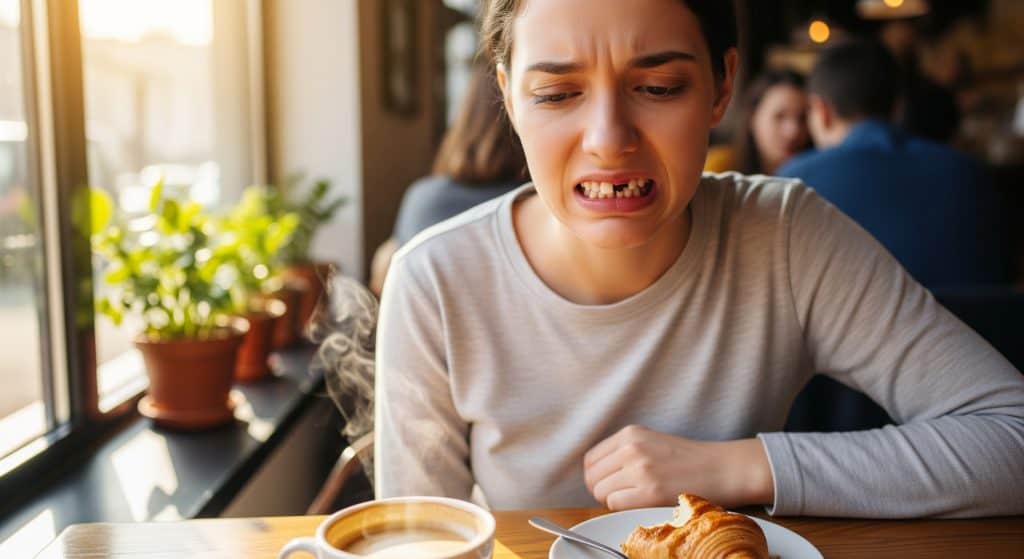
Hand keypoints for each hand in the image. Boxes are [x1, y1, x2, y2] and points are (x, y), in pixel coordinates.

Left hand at [582, 425, 773, 510]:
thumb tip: (599, 473)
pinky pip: (615, 504)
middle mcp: (631, 448)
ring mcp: (640, 469)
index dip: (596, 476)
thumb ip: (625, 451)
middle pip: (592, 477)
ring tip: (634, 499)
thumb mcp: (652, 442)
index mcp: (630, 433)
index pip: (590, 459)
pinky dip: (623, 508)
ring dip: (613, 500)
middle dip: (602, 490)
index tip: (607, 483)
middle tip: (621, 495)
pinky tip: (641, 504)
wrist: (723, 468)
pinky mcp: (649, 491)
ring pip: (602, 492)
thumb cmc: (690, 459)